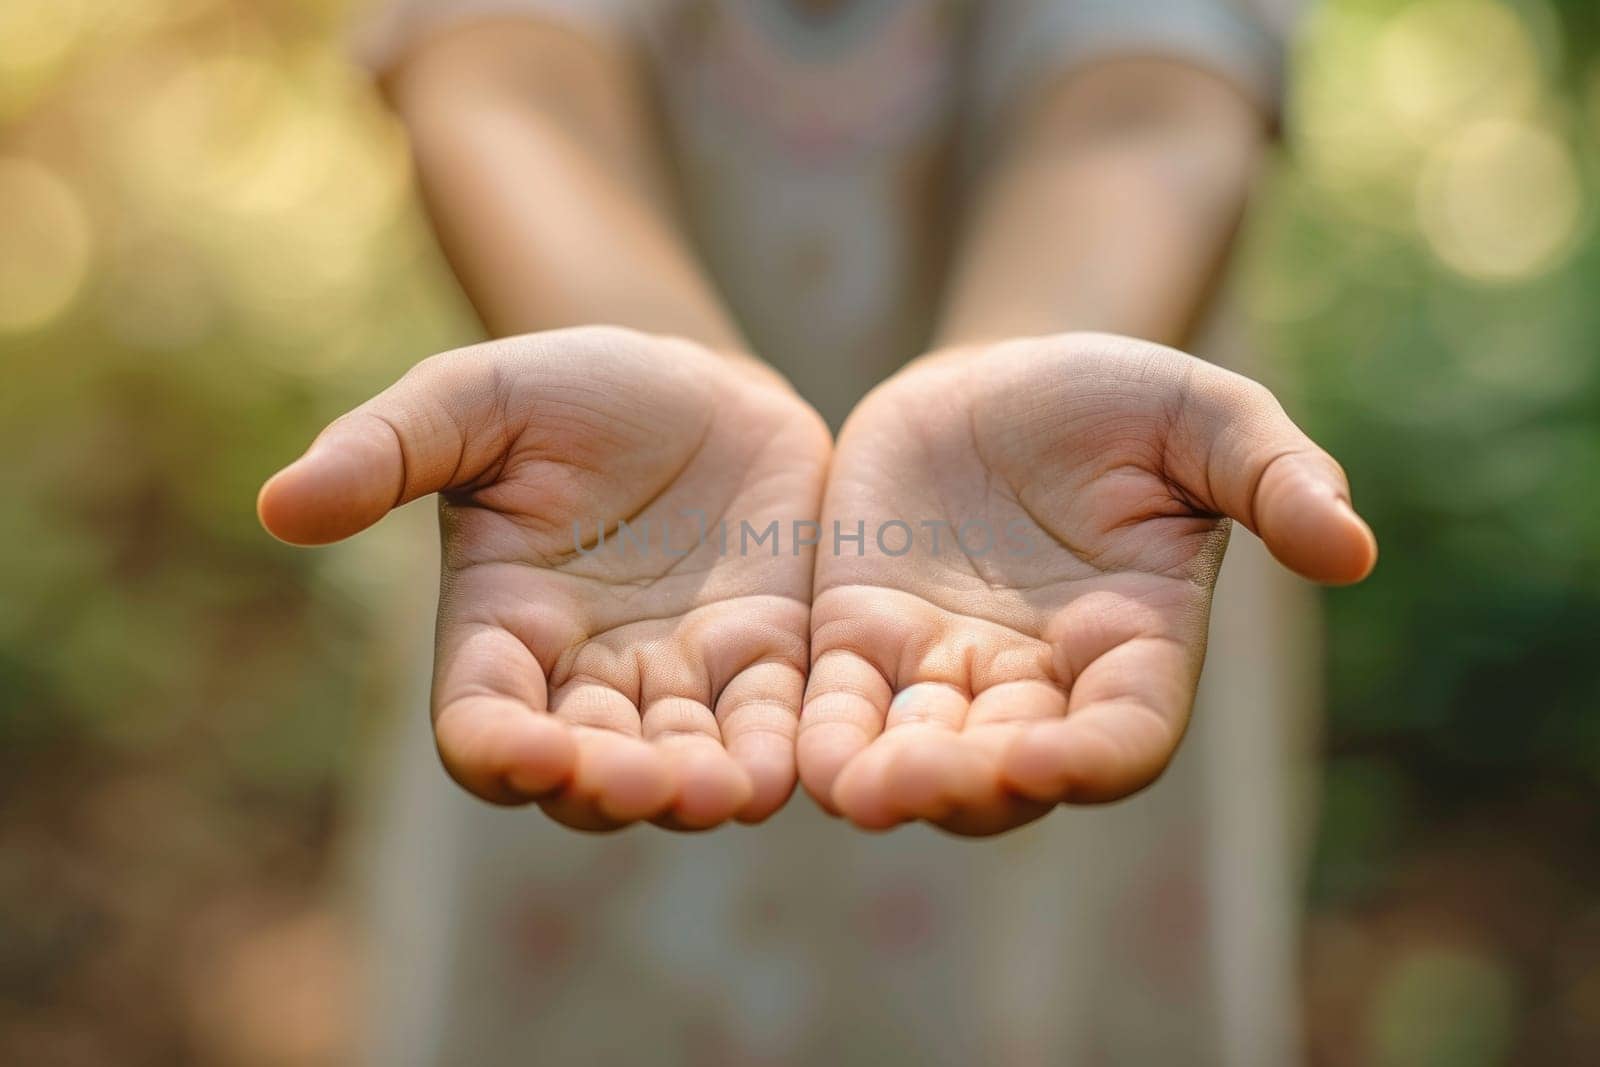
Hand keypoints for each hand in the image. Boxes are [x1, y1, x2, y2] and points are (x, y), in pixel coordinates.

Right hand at [258, 327, 829, 829]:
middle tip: (641, 782)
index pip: (481, 721)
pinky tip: (792, 765)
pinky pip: (770, 726)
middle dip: (609, 785)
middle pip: (583, 773)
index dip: (498, 749)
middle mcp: (587, 678)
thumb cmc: (571, 390)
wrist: (699, 382)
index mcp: (501, 630)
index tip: (529, 750)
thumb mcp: (476, 398)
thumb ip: (387, 448)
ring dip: (698, 791)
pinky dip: (779, 754)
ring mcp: (680, 679)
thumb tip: (277, 506)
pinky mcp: (767, 661)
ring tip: (724, 790)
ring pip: (681, 768)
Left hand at [798, 333, 1375, 834]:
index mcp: (1133, 645)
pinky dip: (825, 737)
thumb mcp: (1203, 415)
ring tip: (856, 790)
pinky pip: (843, 704)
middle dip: (971, 783)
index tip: (1050, 760)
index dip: (1092, 757)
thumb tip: (1355, 550)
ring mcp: (946, 668)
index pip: (1125, 733)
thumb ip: (1274, 476)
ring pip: (919, 752)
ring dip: (889, 779)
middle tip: (922, 784)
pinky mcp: (863, 639)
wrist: (994, 379)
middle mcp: (1039, 682)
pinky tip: (798, 755)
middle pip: (1011, 768)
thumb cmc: (1112, 399)